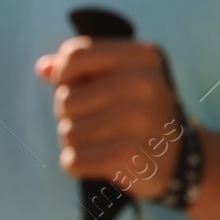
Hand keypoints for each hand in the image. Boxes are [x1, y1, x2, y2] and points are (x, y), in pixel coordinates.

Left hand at [35, 37, 185, 200]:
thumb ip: (82, 68)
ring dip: (75, 142)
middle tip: (96, 122)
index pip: (75, 55)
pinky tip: (99, 160)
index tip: (71, 88)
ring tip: (101, 141)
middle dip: (70, 115)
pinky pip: (73, 160)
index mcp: (142, 57)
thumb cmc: (140, 113)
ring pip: (67, 132)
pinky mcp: (127, 155)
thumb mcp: (121, 79)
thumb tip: (43, 68)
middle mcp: (143, 84)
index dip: (62, 75)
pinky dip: (78, 164)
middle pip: (65, 98)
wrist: (177, 159)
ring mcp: (137, 120)